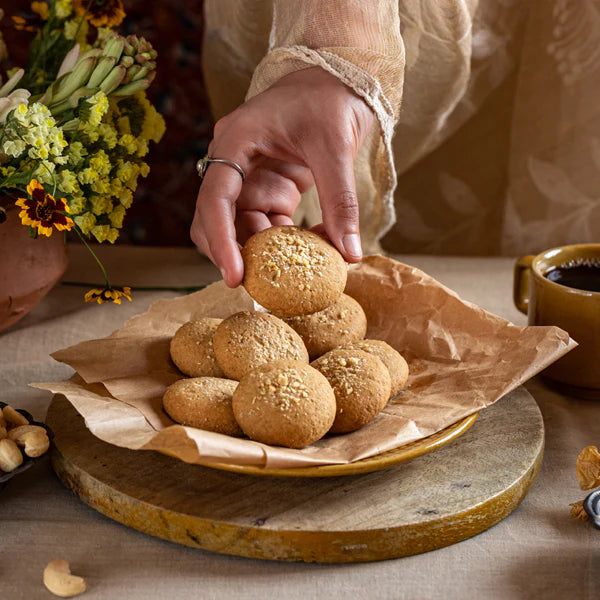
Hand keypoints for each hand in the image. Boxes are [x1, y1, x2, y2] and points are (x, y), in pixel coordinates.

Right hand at [191, 66, 374, 286]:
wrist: (342, 79)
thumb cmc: (331, 97)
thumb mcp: (335, 146)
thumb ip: (340, 200)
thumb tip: (349, 253)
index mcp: (236, 141)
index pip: (215, 199)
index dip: (221, 241)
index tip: (235, 276)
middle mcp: (234, 163)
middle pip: (216, 220)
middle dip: (235, 253)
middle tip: (260, 286)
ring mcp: (251, 179)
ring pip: (244, 229)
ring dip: (266, 252)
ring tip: (297, 268)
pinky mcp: (271, 189)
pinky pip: (270, 226)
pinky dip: (287, 243)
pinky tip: (314, 247)